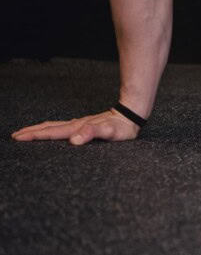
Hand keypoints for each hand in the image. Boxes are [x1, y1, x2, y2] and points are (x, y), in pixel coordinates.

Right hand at [11, 110, 139, 144]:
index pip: (52, 132)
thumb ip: (92, 133)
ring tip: (26, 132)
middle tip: (15, 136)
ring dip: (39, 129)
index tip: (19, 137)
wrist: (131, 115)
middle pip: (49, 127)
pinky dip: (51, 128)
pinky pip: (63, 127)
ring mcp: (80, 124)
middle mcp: (76, 125)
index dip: (35, 135)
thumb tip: (74, 139)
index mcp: (78, 128)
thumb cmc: (122, 127)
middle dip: (32, 131)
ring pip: (55, 126)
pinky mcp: (85, 125)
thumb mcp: (109, 132)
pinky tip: (51, 130)